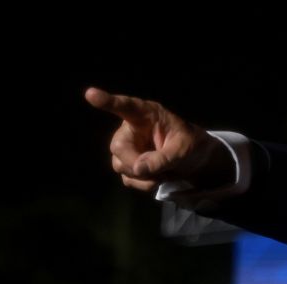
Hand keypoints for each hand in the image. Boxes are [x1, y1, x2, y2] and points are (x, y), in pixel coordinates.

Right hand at [84, 87, 233, 192]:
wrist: (196, 160)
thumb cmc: (190, 144)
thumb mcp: (183, 150)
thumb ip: (162, 158)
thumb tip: (137, 169)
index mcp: (146, 115)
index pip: (126, 106)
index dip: (108, 101)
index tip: (91, 94)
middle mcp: (132, 129)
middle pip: (118, 147)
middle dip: (135, 163)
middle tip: (158, 172)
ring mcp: (129, 148)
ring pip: (120, 165)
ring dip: (143, 176)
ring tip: (165, 173)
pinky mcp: (130, 165)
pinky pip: (128, 179)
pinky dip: (144, 184)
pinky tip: (159, 179)